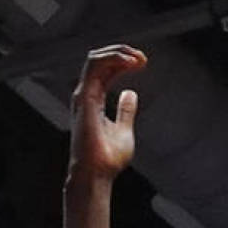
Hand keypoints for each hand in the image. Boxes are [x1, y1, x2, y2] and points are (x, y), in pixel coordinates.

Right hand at [68, 45, 146, 183]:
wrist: (97, 175)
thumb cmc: (107, 159)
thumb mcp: (123, 130)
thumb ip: (125, 111)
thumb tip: (130, 93)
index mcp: (93, 100)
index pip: (104, 69)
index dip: (122, 61)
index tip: (143, 63)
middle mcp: (86, 95)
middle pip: (99, 60)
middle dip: (122, 52)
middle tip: (142, 58)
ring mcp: (83, 96)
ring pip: (95, 59)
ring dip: (118, 53)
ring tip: (137, 58)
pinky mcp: (85, 99)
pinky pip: (95, 67)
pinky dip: (113, 59)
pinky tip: (129, 62)